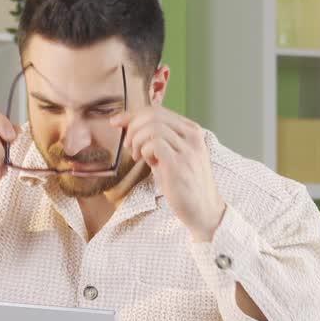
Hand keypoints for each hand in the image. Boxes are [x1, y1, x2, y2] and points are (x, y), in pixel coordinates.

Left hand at [113, 105, 225, 241]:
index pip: (157, 111)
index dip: (132, 114)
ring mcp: (187, 149)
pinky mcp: (179, 164)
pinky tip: (148, 162)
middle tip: (128, 145)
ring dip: (137, 140)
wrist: (203, 209)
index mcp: (191, 130)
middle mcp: (192, 136)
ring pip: (152, 127)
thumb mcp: (173, 156)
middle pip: (153, 115)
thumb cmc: (184, 184)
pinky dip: (144, 150)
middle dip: (132, 126)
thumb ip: (157, 141)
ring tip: (138, 156)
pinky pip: (154, 144)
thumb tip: (129, 127)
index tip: (116, 122)